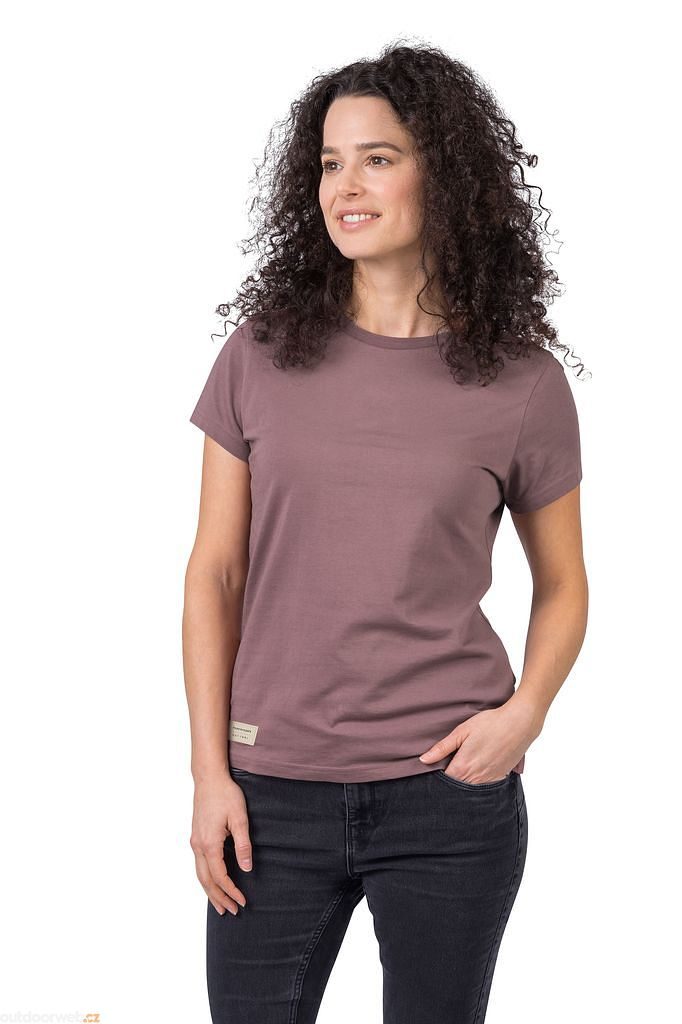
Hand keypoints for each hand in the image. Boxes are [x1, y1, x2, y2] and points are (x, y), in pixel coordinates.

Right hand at [189, 771, 252, 915]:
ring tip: (219, 905)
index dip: (231, 891)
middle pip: (206, 880)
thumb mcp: (240, 818)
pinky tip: (212, 883)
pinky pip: (199, 865)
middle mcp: (198, 845)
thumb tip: (247, 868)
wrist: (208, 778)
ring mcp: (195, 841)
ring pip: (200, 874)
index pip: (220, 876)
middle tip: (231, 912)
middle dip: (218, 898)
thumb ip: (243, 845)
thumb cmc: (226, 795)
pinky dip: (206, 879)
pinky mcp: (196, 837)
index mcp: (210, 843)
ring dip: (210, 891)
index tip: (242, 901)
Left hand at [418, 697, 541, 783]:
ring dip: (463, 782)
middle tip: (447, 769)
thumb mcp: (462, 731)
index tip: (433, 771)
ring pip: (470, 788)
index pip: (443, 782)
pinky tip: (477, 769)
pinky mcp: (499, 777)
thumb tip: (424, 760)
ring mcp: (488, 780)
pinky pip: (484, 786)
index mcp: (462, 767)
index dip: (436, 778)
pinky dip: (478, 781)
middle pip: (456, 787)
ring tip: (464, 767)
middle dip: (449, 782)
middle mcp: (475, 778)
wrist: (519, 724)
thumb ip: (442, 748)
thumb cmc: (490, 724)